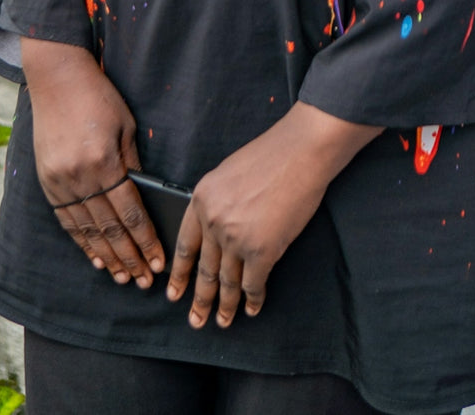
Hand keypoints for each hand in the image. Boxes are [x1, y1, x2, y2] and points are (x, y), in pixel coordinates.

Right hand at [21, 37, 165, 286]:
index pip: (129, 213)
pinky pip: (66, 220)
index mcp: (104, 162)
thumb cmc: (99, 97)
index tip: (157, 262)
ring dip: (105, 256)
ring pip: (85, 230)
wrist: (56, 78)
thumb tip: (145, 197)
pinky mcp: (46, 181)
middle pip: (108, 228)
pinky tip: (93, 257)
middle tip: (144, 281)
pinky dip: (81, 241)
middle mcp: (79, 177)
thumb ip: (133, 163)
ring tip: (122, 277)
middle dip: (128, 257)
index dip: (144, 241)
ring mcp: (59, 181)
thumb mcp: (125, 126)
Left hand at [167, 101, 379, 327]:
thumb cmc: (271, 156)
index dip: (180, 273)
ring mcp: (236, 238)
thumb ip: (217, 202)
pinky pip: (253, 283)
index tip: (174, 292)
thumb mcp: (228, 174)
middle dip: (199, 299)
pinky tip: (251, 308)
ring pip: (227, 281)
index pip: (184, 245)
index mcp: (201, 199)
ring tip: (222, 322)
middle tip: (195, 320)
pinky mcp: (262, 250)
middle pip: (204, 269)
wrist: (300, 152)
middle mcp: (213, 222)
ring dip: (225, 306)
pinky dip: (252, 300)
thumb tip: (216, 229)